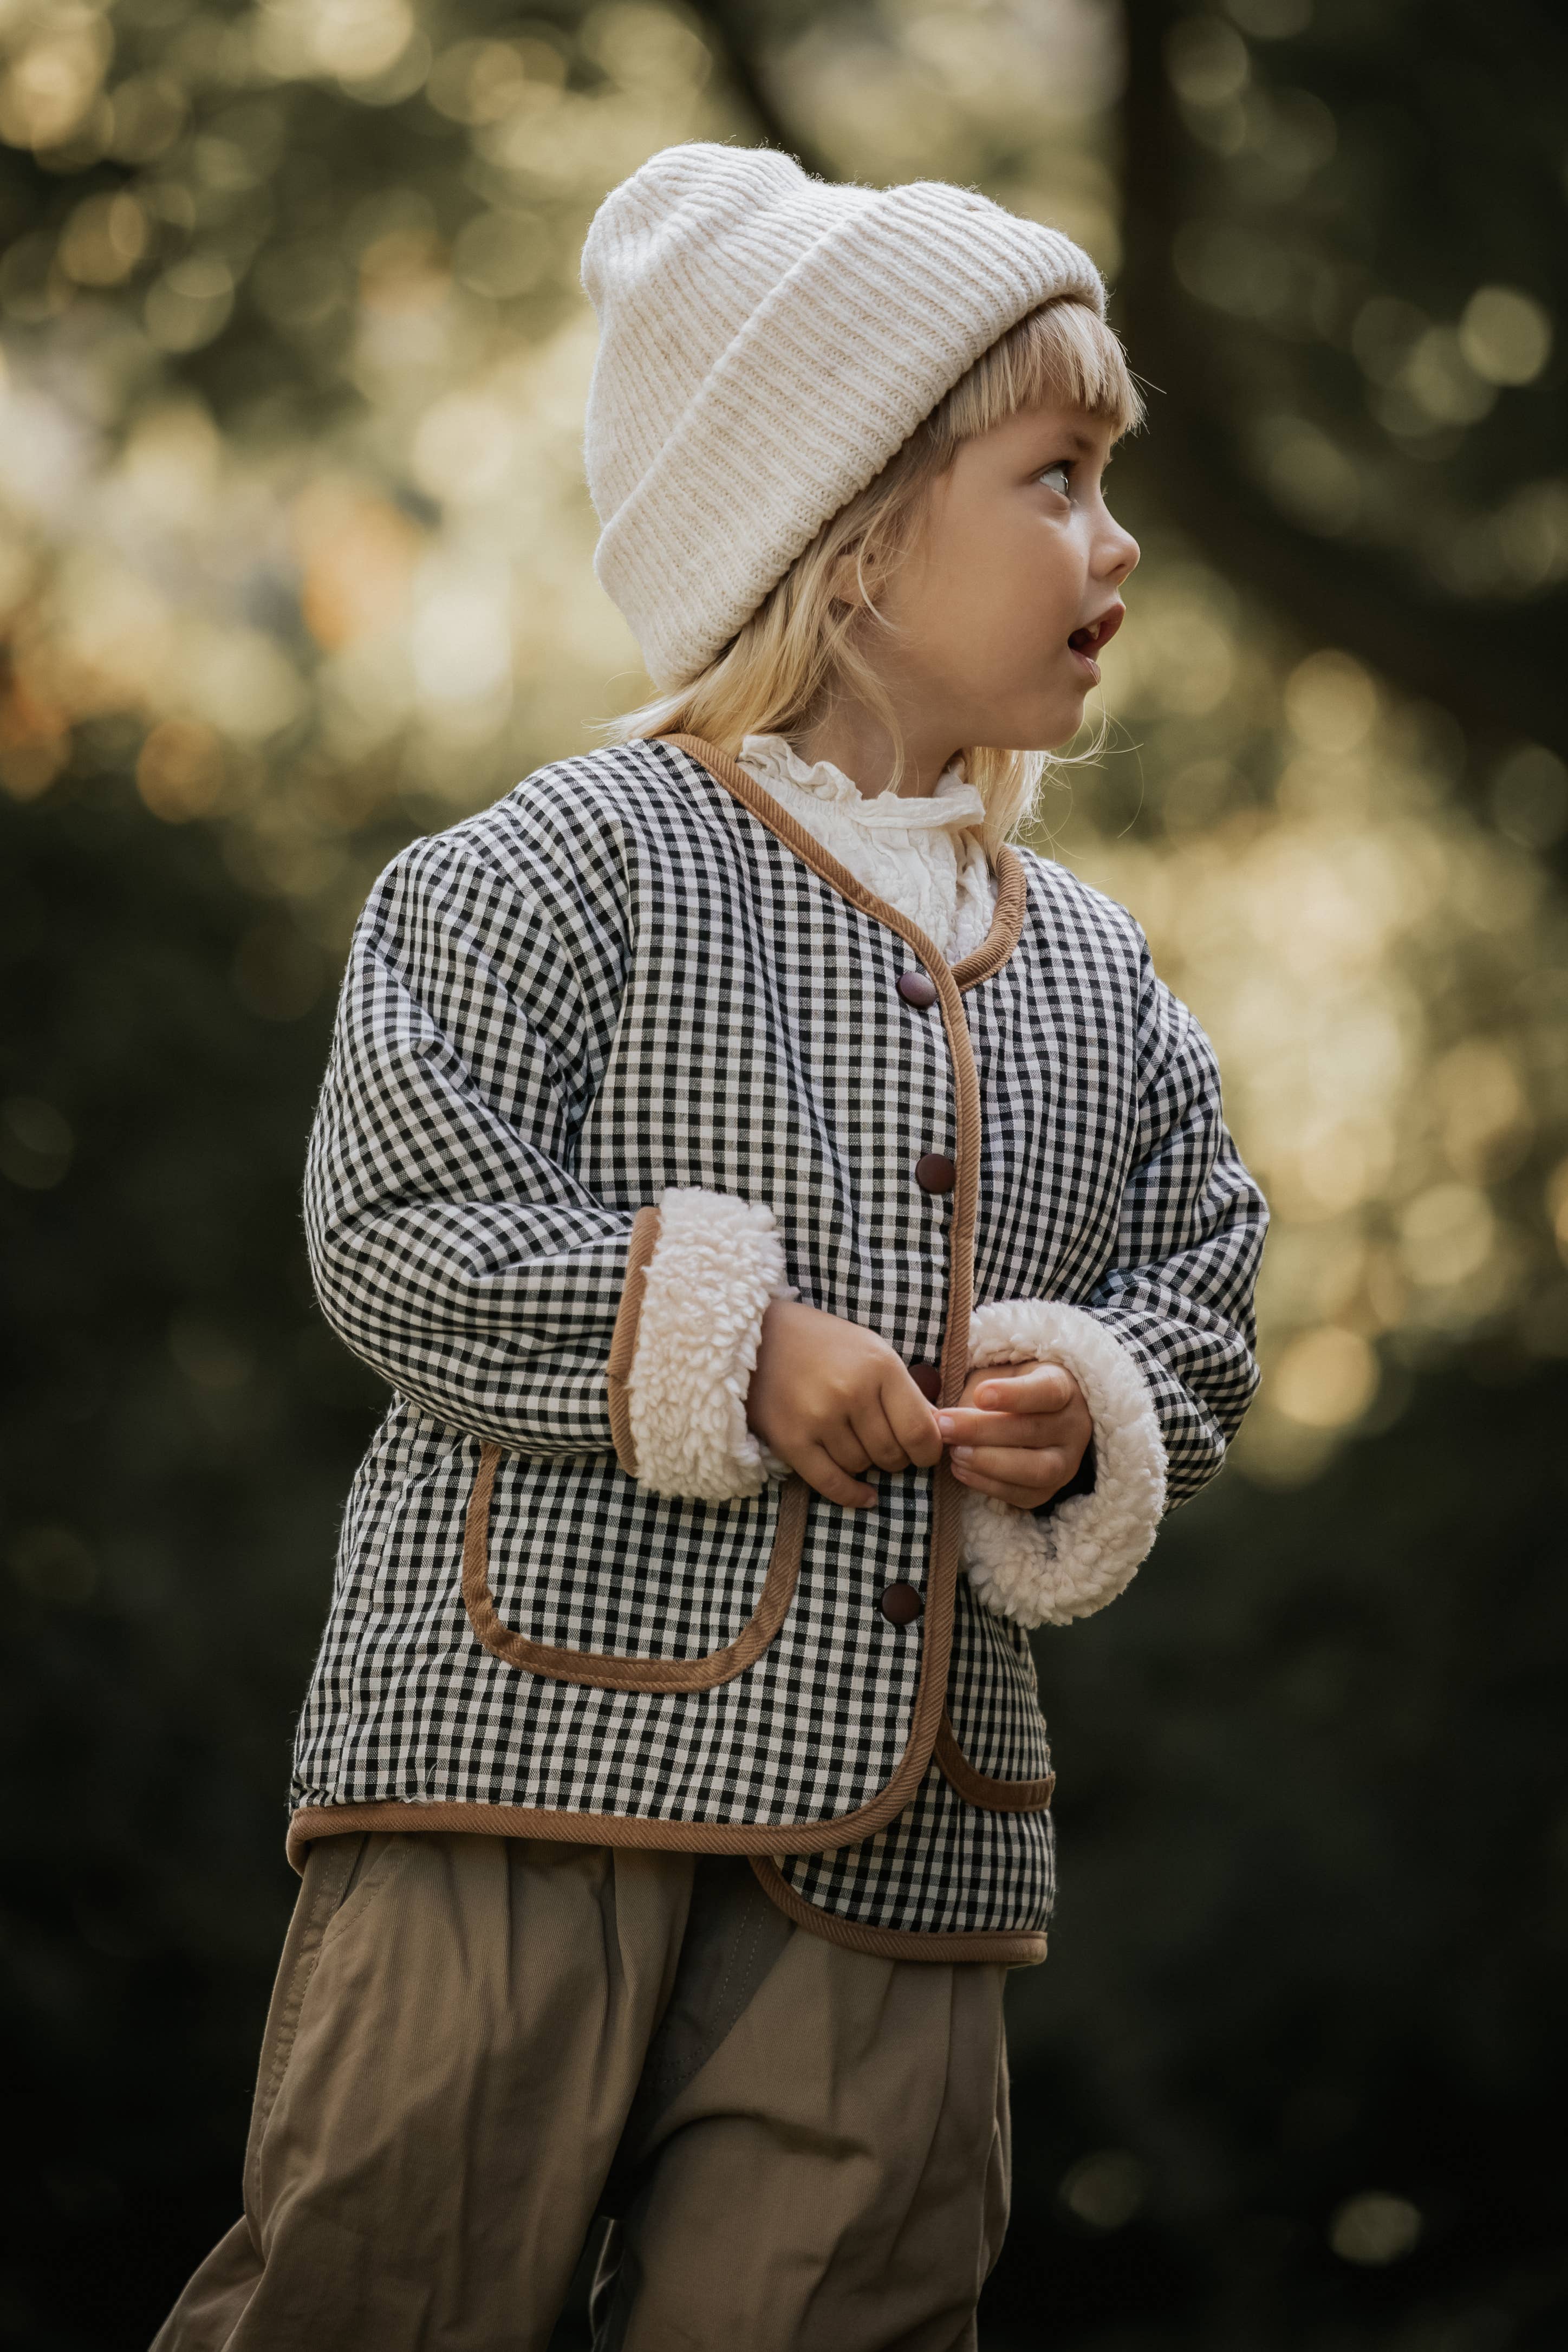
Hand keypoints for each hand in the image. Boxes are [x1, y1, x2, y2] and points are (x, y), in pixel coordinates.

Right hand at [747, 1299, 945, 1506]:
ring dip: (864, 1463)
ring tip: (854, 1442)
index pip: (920, 1431)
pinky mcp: (791, 1439)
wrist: (759, 1335)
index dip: (928, 1452)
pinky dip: (851, 1494)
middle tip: (887, 1447)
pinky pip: (830, 1483)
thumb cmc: (824, 1343)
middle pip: (891, 1454)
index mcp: (879, 1366)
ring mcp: (819, 1418)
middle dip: (895, 1458)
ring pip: (861, 1466)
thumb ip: (905, 1391)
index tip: (923, 1453)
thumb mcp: (873, 1351)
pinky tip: (864, 1496)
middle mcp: (851, 1392)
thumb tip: (938, 1431)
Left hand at [936, 1360, 1091, 1510]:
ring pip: (1036, 1470)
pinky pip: (1024, 1496)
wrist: (1035, 1418)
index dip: (1014, 1394)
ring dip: (988, 1462)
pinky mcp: (1051, 1490)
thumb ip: (977, 1391)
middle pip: (1034, 1430)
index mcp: (1064, 1387)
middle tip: (945, 1426)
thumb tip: (945, 1417)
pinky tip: (961, 1470)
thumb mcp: (998, 1376)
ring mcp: (1067, 1462)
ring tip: (954, 1452)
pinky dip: (988, 1485)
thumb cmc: (1010, 1391)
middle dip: (983, 1430)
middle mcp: (1073, 1426)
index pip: (1047, 1390)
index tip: (980, 1394)